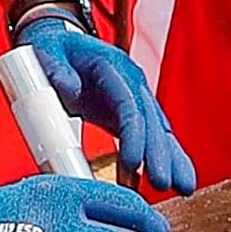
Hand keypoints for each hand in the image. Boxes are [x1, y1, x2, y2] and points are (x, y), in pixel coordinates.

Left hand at [15, 14, 195, 195]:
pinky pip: (153, 137)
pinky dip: (165, 159)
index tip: (133, 162)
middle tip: (166, 184)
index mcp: (112, 67)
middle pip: (151, 122)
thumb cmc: (54, 47)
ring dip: (172, 160)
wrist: (61, 43)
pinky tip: (174, 180)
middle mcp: (132, 83)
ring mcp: (135, 99)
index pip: (129, 104)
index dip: (134, 134)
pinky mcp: (133, 114)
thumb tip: (68, 88)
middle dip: (160, 154)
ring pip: (159, 131)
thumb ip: (55, 68)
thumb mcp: (47, 50)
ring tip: (184, 188)